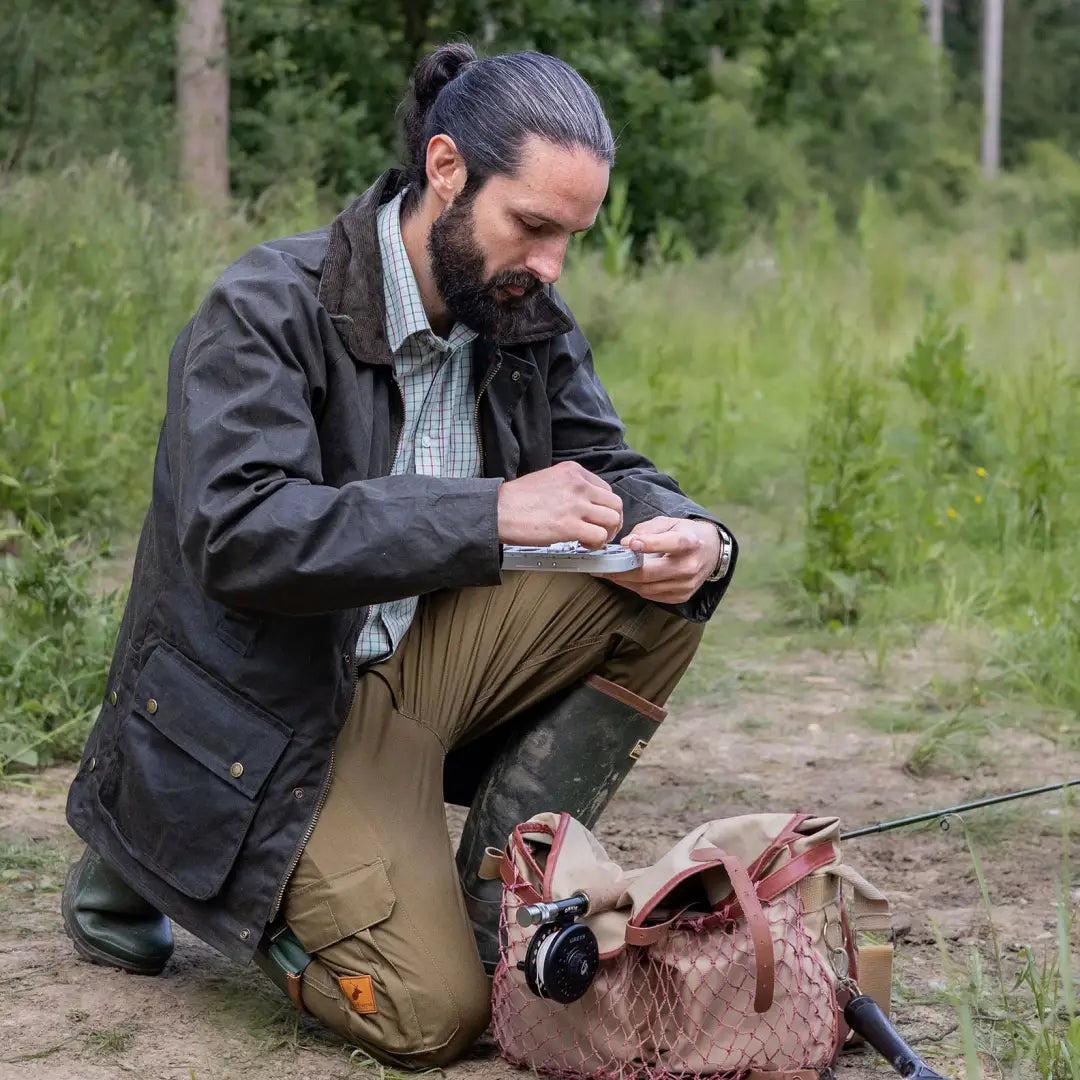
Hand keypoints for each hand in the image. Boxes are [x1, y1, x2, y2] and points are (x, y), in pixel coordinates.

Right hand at [497, 462, 623, 548]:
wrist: (498, 510)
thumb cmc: (517, 499)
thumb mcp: (548, 479)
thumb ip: (568, 487)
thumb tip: (582, 503)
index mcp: (573, 472)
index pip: (606, 489)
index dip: (604, 508)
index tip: (596, 519)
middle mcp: (579, 485)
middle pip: (615, 504)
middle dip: (612, 522)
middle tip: (601, 533)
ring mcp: (576, 505)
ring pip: (612, 520)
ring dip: (606, 533)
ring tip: (592, 540)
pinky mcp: (570, 526)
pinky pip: (599, 536)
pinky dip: (596, 544)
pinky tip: (584, 545)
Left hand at [594, 516, 719, 603]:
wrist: (711, 552)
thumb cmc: (684, 533)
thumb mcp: (669, 522)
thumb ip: (646, 530)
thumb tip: (626, 544)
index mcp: (690, 542)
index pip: (672, 543)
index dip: (650, 543)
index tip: (629, 544)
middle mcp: (690, 566)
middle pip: (651, 572)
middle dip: (623, 570)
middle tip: (603, 566)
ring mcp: (686, 584)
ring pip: (647, 587)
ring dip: (625, 581)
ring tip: (609, 573)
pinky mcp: (681, 596)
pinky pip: (652, 595)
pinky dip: (635, 587)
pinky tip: (625, 579)